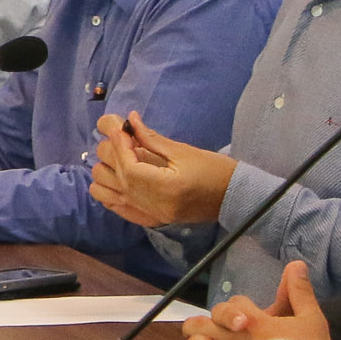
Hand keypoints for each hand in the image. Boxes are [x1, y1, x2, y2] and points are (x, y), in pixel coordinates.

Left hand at [88, 111, 235, 227]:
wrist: (235, 198)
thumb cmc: (215, 171)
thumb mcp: (184, 151)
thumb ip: (152, 138)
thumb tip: (130, 120)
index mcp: (166, 188)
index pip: (128, 168)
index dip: (119, 146)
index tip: (118, 128)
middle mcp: (154, 205)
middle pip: (115, 180)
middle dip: (111, 155)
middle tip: (120, 138)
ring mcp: (151, 215)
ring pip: (108, 196)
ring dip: (106, 174)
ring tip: (119, 157)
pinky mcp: (151, 219)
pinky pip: (117, 208)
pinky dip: (110, 191)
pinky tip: (115, 177)